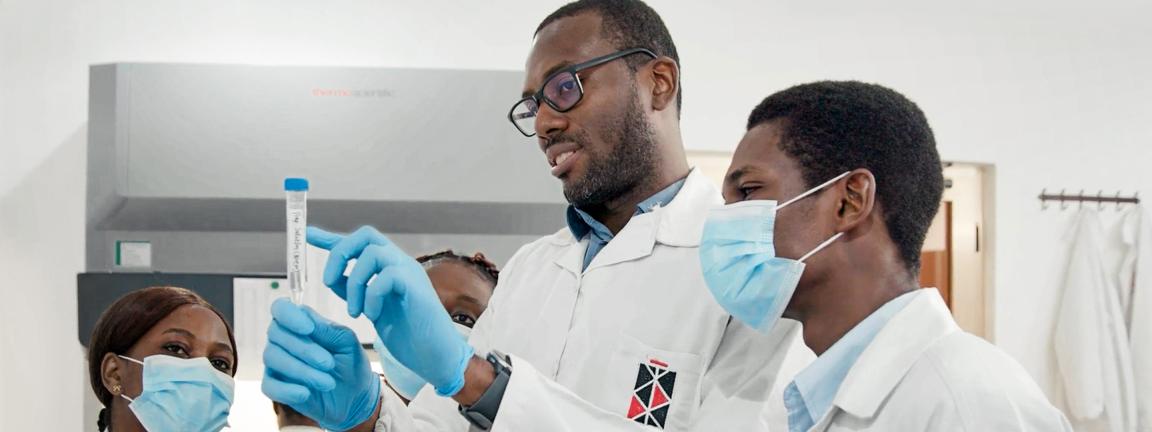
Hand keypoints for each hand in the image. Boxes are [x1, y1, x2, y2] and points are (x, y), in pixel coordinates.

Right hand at [261, 298, 380, 430]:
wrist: (354, 397)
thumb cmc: (350, 363)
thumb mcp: (347, 343)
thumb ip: (328, 330)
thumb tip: (309, 322)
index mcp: (300, 322)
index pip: (281, 308)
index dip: (289, 316)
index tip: (308, 329)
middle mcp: (282, 339)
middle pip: (276, 334)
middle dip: (304, 349)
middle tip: (329, 364)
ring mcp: (276, 363)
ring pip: (273, 358)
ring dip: (301, 371)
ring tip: (327, 382)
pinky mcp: (274, 386)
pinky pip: (269, 385)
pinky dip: (287, 390)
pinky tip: (305, 393)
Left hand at [308, 226, 473, 395]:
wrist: (434, 354)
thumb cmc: (407, 332)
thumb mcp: (372, 307)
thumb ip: (355, 289)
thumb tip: (331, 277)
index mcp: (388, 266)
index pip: (358, 242)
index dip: (331, 237)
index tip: (308, 235)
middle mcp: (399, 263)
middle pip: (366, 235)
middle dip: (340, 254)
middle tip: (329, 282)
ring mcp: (409, 272)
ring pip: (373, 253)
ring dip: (354, 283)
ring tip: (354, 311)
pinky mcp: (416, 287)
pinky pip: (387, 276)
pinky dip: (372, 295)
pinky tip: (371, 315)